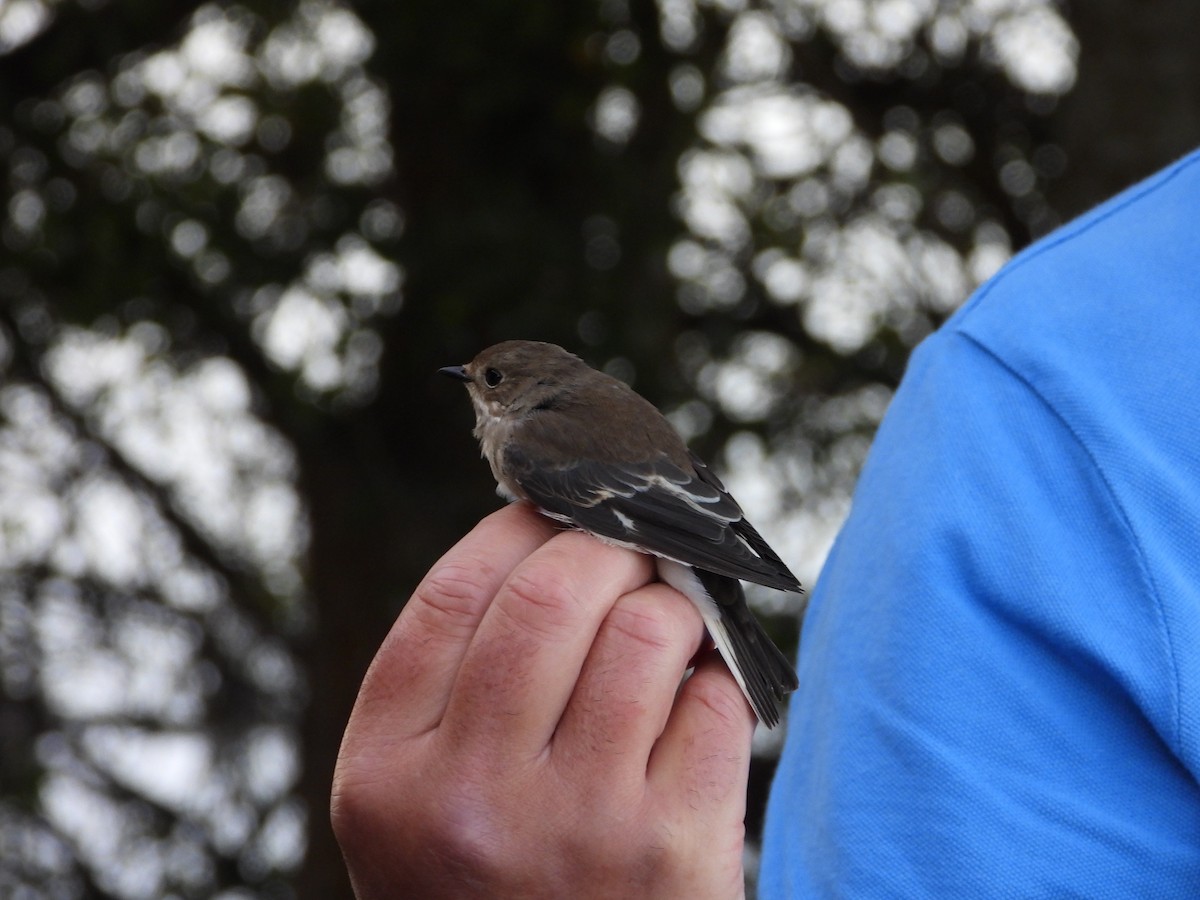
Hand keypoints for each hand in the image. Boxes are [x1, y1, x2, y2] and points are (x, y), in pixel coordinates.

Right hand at [331, 502, 754, 898]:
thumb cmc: (489, 880)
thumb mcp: (419, 799)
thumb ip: (456, 683)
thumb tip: (551, 537)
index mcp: (385, 774)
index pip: (451, 595)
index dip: (513, 529)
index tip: (551, 511)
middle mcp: (471, 799)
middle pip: (551, 594)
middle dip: (605, 545)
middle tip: (627, 549)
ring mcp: (577, 827)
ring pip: (646, 629)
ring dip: (669, 602)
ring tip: (664, 623)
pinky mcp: (673, 850)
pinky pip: (715, 697)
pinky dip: (715, 677)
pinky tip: (691, 700)